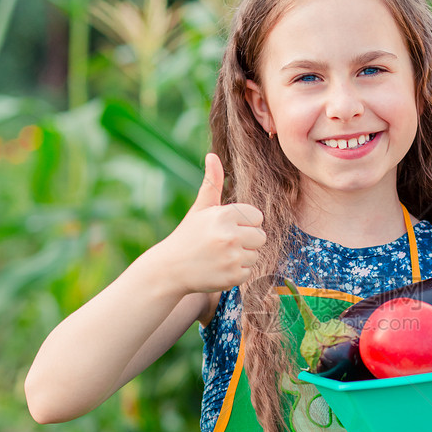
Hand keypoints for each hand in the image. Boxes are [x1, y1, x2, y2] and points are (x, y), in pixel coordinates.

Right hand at [158, 153, 265, 294]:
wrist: (170, 268)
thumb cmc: (188, 235)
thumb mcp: (200, 208)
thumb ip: (212, 183)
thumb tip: (213, 155)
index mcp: (225, 215)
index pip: (257, 217)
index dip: (245, 223)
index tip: (227, 228)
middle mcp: (230, 235)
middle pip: (261, 237)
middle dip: (246, 240)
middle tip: (224, 244)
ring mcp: (232, 257)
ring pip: (256, 255)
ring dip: (242, 257)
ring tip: (220, 256)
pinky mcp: (233, 276)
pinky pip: (249, 272)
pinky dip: (236, 273)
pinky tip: (219, 268)